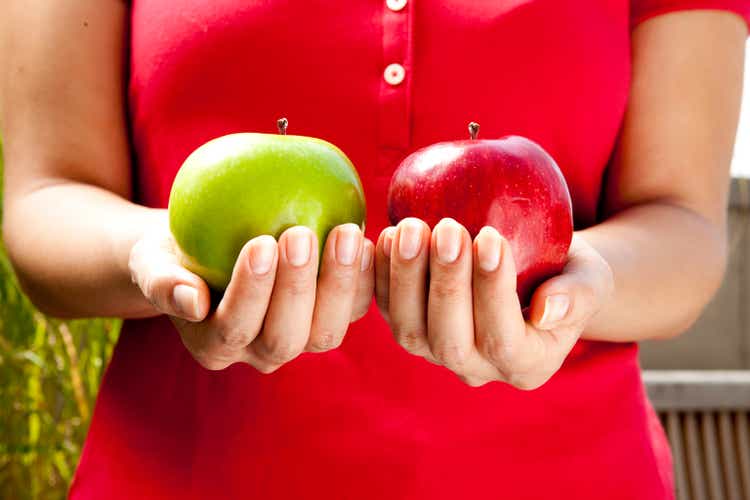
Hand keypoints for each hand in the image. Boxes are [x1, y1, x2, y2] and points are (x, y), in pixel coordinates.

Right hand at [128, 218, 373, 371]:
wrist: (205, 249)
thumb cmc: (174, 252)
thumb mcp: (152, 260)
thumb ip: (162, 280)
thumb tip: (190, 302)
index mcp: (214, 346)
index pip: (234, 329)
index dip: (250, 292)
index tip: (259, 243)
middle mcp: (259, 351)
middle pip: (285, 338)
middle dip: (296, 288)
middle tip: (300, 234)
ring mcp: (299, 337)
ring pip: (327, 331)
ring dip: (339, 283)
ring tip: (344, 232)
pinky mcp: (329, 315)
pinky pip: (354, 307)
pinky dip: (364, 278)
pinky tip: (368, 239)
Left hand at [375, 217, 612, 388]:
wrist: (535, 271)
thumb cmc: (569, 272)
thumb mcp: (590, 278)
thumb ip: (579, 295)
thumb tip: (548, 310)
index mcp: (528, 365)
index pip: (504, 341)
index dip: (493, 291)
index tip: (491, 237)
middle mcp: (478, 369)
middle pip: (450, 341)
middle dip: (446, 283)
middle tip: (448, 228)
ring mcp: (438, 352)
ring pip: (410, 330)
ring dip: (406, 277)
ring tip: (411, 226)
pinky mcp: (411, 327)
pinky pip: (388, 309)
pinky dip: (382, 274)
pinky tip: (386, 234)